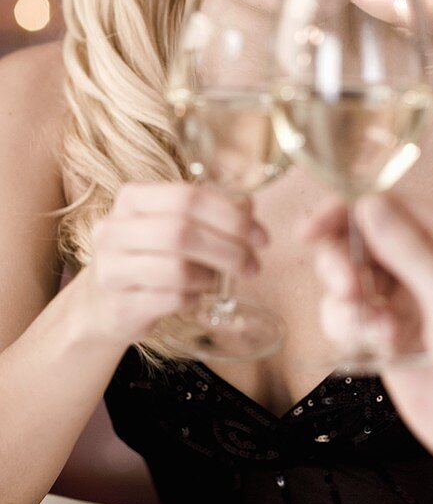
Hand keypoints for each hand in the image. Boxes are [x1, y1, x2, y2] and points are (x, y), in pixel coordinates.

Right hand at [76, 181, 267, 345]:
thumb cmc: (148, 257)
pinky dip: (194, 298)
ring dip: (211, 276)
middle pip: (183, 232)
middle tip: (253, 265)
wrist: (100, 304)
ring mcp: (111, 269)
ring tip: (218, 280)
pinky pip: (171, 300)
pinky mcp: (118, 306)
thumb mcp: (172, 225)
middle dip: (230, 249)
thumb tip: (249, 207)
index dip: (231, 216)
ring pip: (177, 269)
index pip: (188, 197)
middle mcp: (114, 230)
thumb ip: (210, 212)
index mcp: (132, 199)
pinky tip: (195, 297)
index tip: (261, 237)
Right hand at [304, 193, 432, 489]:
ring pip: (344, 283)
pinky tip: (383, 354)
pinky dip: (352, 336)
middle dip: (341, 265)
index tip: (313, 231)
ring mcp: (400, 304)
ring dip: (348, 309)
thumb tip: (369, 206)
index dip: (343, 212)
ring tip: (380, 337)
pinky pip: (345, 322)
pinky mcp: (384, 340)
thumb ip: (410, 253)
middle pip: (355, 241)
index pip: (385, 207)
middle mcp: (421, 268)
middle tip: (350, 293)